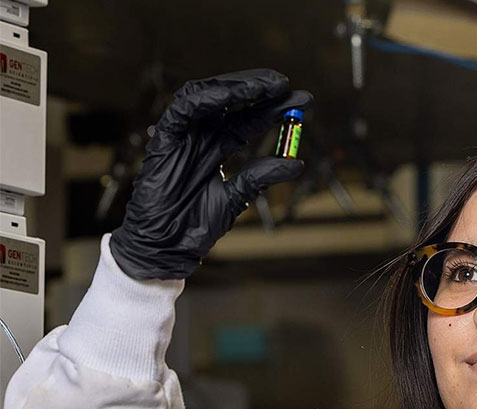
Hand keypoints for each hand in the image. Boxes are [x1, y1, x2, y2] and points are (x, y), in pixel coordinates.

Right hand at [109, 69, 312, 279]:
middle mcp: (203, 136)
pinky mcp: (164, 140)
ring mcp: (184, 136)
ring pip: (208, 96)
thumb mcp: (237, 197)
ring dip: (238, 87)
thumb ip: (260, 177)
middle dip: (262, 91)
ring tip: (266, 85)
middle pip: (233, 103)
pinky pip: (183, 111)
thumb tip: (297, 163)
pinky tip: (232, 95)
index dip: (275, 108)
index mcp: (220, 147)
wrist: (167, 247)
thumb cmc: (195, 224)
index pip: (250, 118)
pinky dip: (206, 99)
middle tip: (288, 86)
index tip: (302, 101)